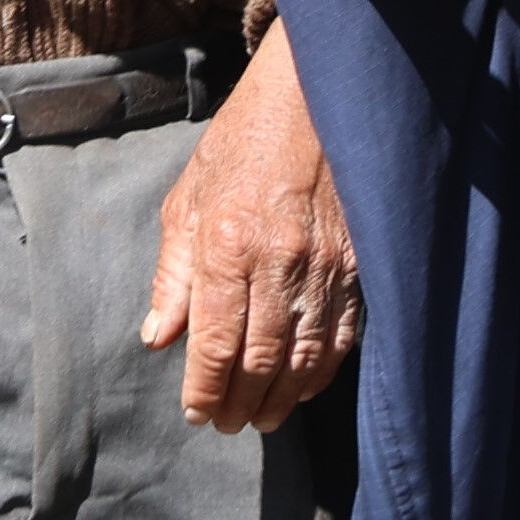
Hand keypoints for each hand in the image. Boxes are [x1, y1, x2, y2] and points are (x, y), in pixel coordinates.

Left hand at [145, 31, 358, 432]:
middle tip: (229, 425)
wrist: (314, 94)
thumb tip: (158, 335)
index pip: (213, 343)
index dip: (204, 390)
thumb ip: (173, 273)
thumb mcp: (188, 198)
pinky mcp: (360, 263)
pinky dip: (323, 371)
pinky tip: (306, 387)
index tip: (196, 415)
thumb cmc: (243, 141)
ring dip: (283, 398)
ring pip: (306, 358)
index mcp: (227, 244)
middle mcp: (279, 262)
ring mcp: (327, 266)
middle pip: (260, 360)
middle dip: (241, 402)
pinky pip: (344, 335)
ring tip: (263, 418)